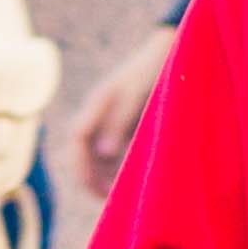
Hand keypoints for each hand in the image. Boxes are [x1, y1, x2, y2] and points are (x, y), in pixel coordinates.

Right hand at [59, 27, 174, 209]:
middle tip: (105, 199)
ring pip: (96, 154)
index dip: (82, 164)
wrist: (169, 49)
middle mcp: (99, 112)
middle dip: (88, 176)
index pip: (78, 137)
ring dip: (101, 175)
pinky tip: (129, 184)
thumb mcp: (138, 93)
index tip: (95, 186)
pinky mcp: (123, 124)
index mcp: (99, 102)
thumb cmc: (155, 69)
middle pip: (82, 150)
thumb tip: (104, 153)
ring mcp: (110, 118)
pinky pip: (113, 151)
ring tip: (117, 198)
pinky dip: (116, 168)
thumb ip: (121, 120)